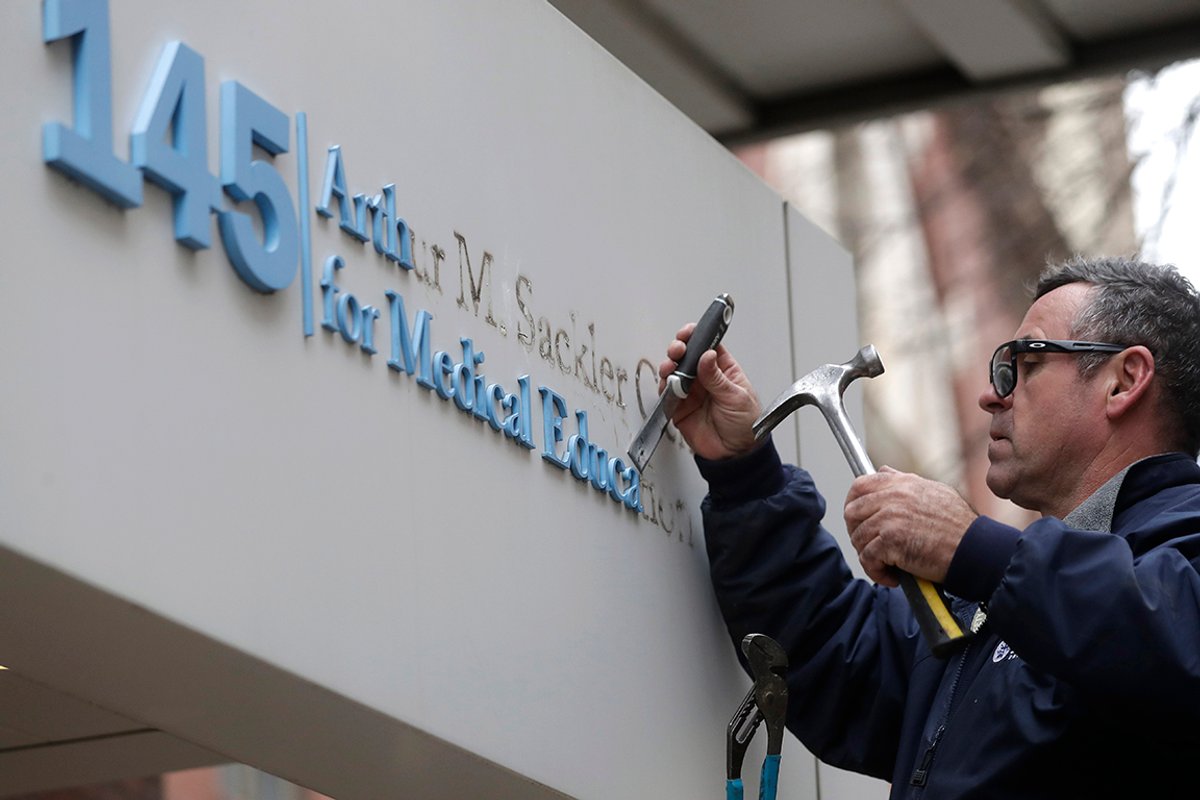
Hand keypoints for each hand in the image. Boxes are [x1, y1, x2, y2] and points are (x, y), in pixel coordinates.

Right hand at [659, 322, 761, 459]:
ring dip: (669, 366)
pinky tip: (670, 386)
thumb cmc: (746, 425)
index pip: (708, 345)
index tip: (689, 332)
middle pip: (687, 355)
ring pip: (674, 371)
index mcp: (724, 370)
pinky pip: (667, 393)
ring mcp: (692, 392)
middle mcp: (705, 378)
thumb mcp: (736, 397)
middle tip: (678, 350)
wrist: (735, 454)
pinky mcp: (680, 407)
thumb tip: (706, 355)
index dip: (697, 336)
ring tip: (671, 368)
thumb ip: (717, 377)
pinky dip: (665, 387)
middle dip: (679, 348)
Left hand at [843, 468, 976, 585]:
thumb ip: (905, 481)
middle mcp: (892, 496)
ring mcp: (889, 517)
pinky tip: (893, 576)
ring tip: (887, 565)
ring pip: (858, 538)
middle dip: (856, 533)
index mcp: (901, 483)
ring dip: (868, 556)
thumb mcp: (934, 491)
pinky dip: (876, 572)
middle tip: (871, 548)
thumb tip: (884, 471)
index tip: (857, 520)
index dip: (853, 504)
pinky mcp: (890, 540)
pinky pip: (867, 558)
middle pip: (851, 512)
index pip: (859, 485)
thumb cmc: (959, 526)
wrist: (975, 550)